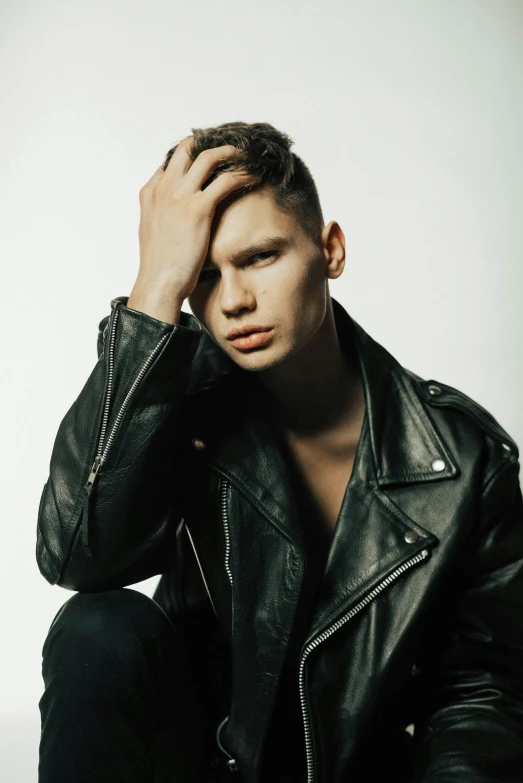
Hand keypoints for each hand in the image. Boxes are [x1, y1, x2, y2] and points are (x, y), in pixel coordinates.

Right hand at [136, 136, 260, 301]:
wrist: (159, 284)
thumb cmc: (160, 267)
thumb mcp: (154, 233)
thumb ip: (164, 216)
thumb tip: (179, 217)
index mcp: (150, 193)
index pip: (172, 160)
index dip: (193, 154)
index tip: (212, 156)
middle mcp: (163, 188)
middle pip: (188, 148)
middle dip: (211, 142)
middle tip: (232, 148)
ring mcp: (179, 196)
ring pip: (208, 157)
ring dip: (231, 152)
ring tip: (248, 156)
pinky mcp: (197, 209)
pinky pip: (225, 180)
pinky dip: (243, 174)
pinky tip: (255, 177)